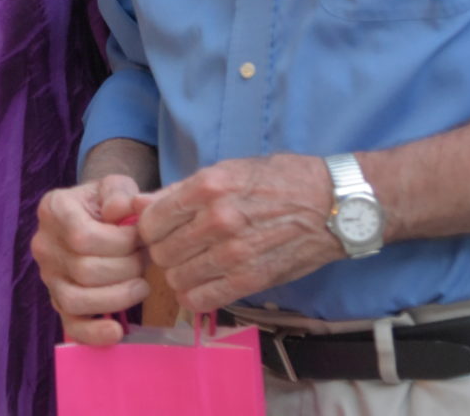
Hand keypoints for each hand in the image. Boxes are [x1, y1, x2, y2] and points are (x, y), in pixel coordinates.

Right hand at [30, 174, 148, 345]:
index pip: (83, 237)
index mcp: (53, 210)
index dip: (120, 243)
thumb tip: (120, 210)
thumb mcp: (116, 185)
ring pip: (77, 299)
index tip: (141, 237)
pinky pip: (71, 325)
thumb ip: (120, 192)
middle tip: (145, 261)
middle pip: (84, 270)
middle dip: (126, 269)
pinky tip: (117, 331)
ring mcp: (48, 276)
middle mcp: (43, 244)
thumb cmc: (108, 201)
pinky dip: (94, 333)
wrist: (96, 215)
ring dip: (118, 298)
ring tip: (141, 286)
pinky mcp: (57, 301)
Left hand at [132, 153, 342, 314]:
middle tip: (176, 249)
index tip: (159, 231)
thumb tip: (136, 205)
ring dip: (178, 275)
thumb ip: (179, 190)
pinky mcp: (251, 280)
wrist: (333, 205)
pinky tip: (201, 286)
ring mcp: (234, 252)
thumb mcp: (228, 170)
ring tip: (192, 266)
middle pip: (161, 250)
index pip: (152, 219)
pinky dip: (194, 297)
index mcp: (208, 186)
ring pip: (177, 277)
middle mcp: (217, 219)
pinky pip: (202, 299)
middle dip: (163, 252)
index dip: (149, 229)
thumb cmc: (280, 181)